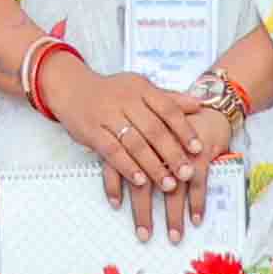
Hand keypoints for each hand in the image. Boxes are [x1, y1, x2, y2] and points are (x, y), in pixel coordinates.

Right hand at [40, 63, 208, 233]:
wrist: (71, 87)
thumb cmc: (112, 91)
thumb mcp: (140, 88)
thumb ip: (169, 98)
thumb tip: (200, 104)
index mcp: (141, 88)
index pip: (167, 109)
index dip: (184, 129)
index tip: (198, 149)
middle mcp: (125, 100)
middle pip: (154, 129)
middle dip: (172, 154)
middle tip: (188, 174)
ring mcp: (106, 115)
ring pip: (134, 144)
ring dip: (153, 166)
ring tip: (169, 185)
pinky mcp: (91, 131)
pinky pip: (112, 152)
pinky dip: (127, 167)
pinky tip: (140, 181)